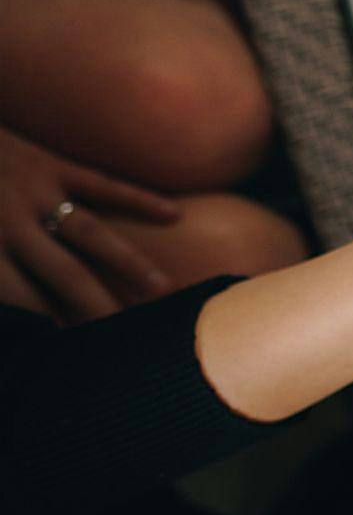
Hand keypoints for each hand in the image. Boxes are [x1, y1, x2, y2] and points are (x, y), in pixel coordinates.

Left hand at [0, 125, 177, 321]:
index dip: (50, 329)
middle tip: (128, 336)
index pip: (22, 298)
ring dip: (129, 263)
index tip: (76, 353)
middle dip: (98, 308)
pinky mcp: (50, 162)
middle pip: (66, 273)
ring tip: (162, 289)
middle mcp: (11, 219)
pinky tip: (172, 214)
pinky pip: (101, 182)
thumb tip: (4, 312)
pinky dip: (137, 198)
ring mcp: (36, 188)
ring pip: (92, 233)